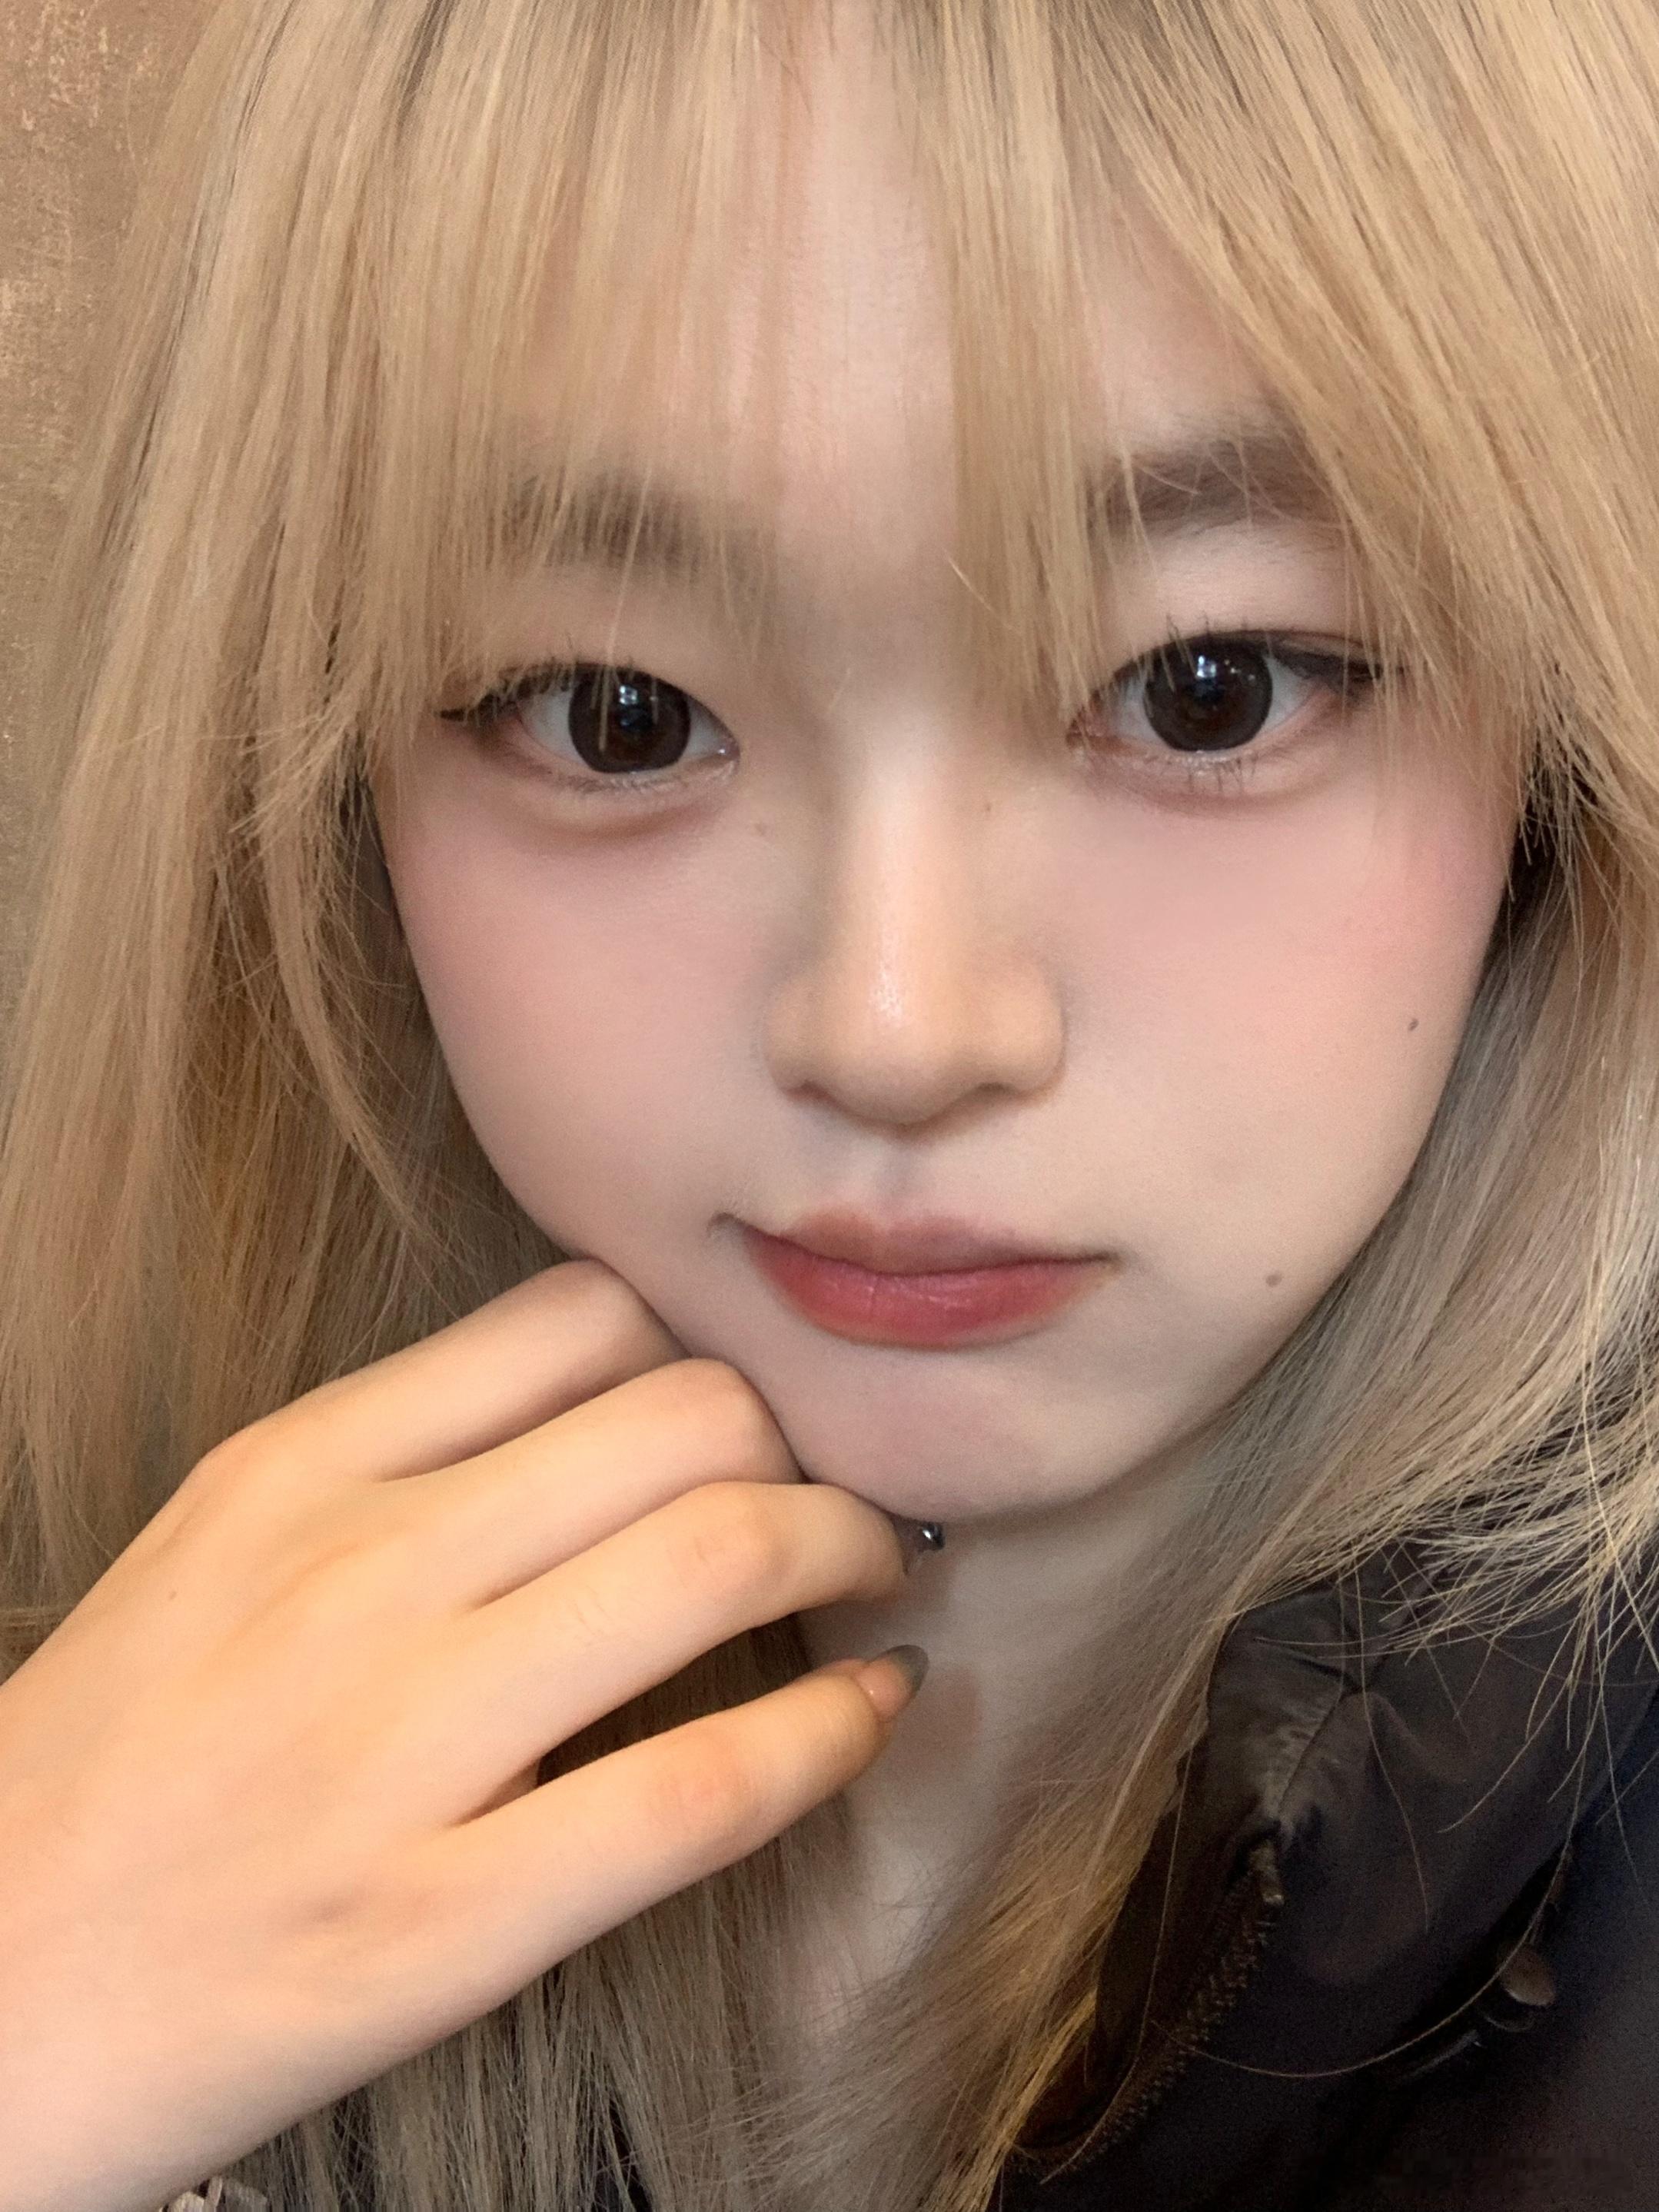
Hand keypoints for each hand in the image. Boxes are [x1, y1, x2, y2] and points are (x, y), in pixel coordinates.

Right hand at [0, 1261, 917, 2211]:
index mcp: (300, 1469)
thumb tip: (626, 1401)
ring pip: (714, 1563)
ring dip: (846, 1550)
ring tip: (874, 1573)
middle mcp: (356, 1576)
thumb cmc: (119, 1759)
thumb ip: (404, 1458)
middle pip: (682, 1420)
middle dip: (806, 1440)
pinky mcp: (439, 1924)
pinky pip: (699, 1791)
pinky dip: (830, 1737)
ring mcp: (398, 1750)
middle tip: (840, 1488)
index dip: (706, 1348)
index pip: (579, 1319)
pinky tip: (873, 1712)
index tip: (751, 1405)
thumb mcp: (222, 1545)